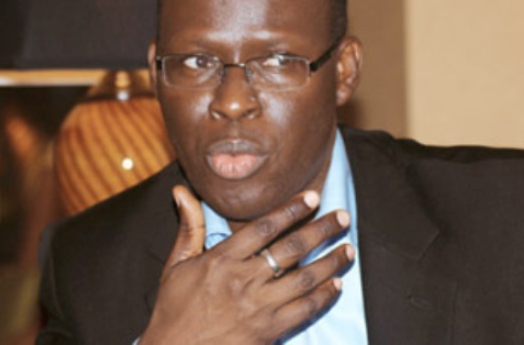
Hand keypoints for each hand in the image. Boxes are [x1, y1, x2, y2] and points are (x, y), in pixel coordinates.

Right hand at [140, 185, 353, 344]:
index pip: (265, 227)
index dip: (292, 209)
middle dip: (322, 229)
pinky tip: (336, 284)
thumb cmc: (175, 308)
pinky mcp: (268, 331)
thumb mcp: (177, 265)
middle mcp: (243, 280)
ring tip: (348, 249)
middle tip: (343, 216)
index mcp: (221, 260)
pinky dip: (324, 296)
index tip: (313, 197)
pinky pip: (304, 310)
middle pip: (292, 248)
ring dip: (331, 262)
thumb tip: (182, 191)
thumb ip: (189, 227)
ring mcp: (258, 307)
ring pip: (304, 278)